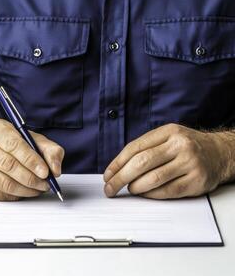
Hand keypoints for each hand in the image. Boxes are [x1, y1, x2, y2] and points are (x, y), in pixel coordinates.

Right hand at [0, 119, 64, 200]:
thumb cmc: (15, 142)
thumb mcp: (35, 139)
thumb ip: (50, 150)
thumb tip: (55, 169)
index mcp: (0, 130)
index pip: (14, 145)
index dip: (31, 160)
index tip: (45, 172)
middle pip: (8, 165)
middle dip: (31, 178)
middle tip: (45, 183)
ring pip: (4, 183)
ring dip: (26, 189)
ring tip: (39, 188)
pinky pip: (0, 193)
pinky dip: (17, 195)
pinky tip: (27, 191)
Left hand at [103, 123, 229, 198]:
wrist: (219, 153)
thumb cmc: (187, 146)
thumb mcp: (168, 136)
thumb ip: (147, 147)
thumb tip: (118, 167)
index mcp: (168, 131)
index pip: (135, 147)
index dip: (117, 163)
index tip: (107, 175)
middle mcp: (179, 145)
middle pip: (141, 162)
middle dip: (120, 177)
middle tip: (110, 188)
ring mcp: (189, 163)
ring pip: (153, 179)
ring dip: (135, 187)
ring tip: (129, 189)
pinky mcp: (196, 181)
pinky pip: (167, 191)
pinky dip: (151, 195)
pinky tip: (144, 194)